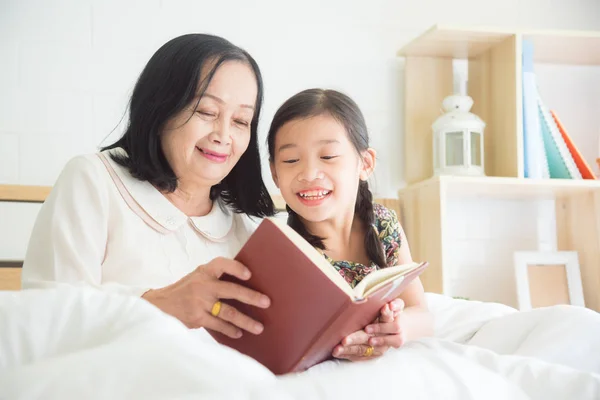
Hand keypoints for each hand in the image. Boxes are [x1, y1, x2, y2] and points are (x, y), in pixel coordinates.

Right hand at [142, 257, 269, 337]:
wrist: (160, 305)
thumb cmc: (186, 289)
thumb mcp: (198, 276)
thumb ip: (216, 277)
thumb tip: (246, 283)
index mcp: (204, 271)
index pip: (221, 264)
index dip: (236, 268)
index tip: (249, 274)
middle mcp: (202, 285)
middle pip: (230, 290)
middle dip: (250, 297)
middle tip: (266, 302)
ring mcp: (200, 302)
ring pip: (228, 312)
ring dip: (245, 321)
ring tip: (259, 327)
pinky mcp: (197, 318)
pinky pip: (218, 325)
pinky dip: (230, 330)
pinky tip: (239, 333)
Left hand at [331, 298, 404, 360]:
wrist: (400, 329)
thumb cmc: (395, 313)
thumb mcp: (397, 307)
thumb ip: (394, 305)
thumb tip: (390, 305)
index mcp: (395, 326)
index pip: (387, 327)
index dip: (377, 328)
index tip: (366, 329)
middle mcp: (389, 340)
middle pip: (372, 340)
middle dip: (357, 340)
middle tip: (345, 340)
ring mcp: (382, 349)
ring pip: (365, 350)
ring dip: (350, 349)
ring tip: (338, 348)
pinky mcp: (375, 355)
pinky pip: (361, 356)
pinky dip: (349, 354)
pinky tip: (339, 353)